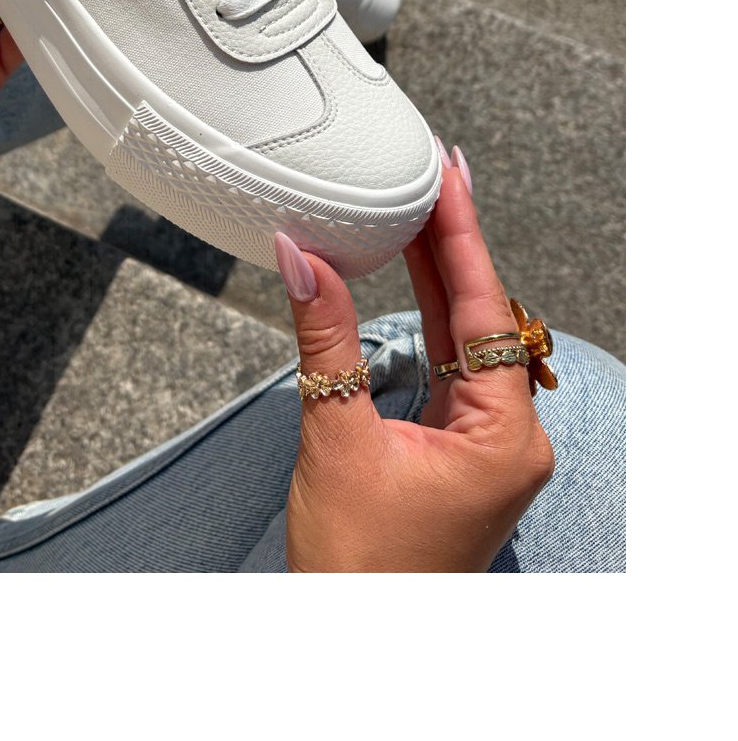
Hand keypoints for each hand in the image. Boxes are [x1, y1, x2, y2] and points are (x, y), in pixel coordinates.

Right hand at [275, 155, 554, 571]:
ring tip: (413, 206)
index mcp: (504, 437)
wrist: (352, 641)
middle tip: (425, 171)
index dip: (461, 233)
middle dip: (449, 243)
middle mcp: (508, 437)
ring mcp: (484, 445)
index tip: (446, 171)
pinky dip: (424, 318)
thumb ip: (325, 339)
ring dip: (436, 275)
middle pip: (480, 315)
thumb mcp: (335, 438)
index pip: (484, 308)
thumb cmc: (357, 569)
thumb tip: (304, 258)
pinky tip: (406, 276)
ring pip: (464, 338)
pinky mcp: (456, 452)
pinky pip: (447, 366)